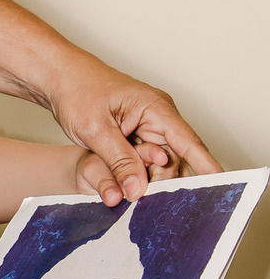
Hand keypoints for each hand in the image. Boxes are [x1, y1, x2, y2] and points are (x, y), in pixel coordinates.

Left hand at [44, 59, 219, 205]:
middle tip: (146, 202)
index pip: (189, 142)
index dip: (206, 166)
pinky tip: (123, 185)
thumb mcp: (97, 131)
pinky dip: (134, 174)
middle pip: (174, 159)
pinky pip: (142, 161)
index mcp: (156, 108)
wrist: (58, 77)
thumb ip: (120, 162)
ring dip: (144, 179)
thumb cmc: (77, 90)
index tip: (221, 185)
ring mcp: (146, 127)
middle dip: (163, 181)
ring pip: (157, 164)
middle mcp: (158, 118)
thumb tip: (138, 190)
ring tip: (125, 191)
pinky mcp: (134, 136)